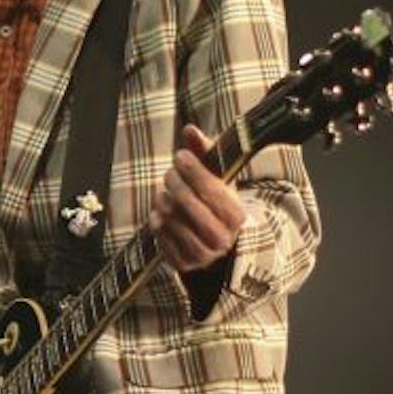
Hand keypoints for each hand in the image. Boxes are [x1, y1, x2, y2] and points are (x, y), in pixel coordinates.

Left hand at [150, 124, 245, 272]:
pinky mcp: (183, 264)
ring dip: (163, 201)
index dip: (193, 170)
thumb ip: (204, 151)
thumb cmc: (213, 199)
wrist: (212, 238)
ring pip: (172, 220)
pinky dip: (156, 221)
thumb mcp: (215, 175)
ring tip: (165, 194)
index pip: (211, 190)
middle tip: (170, 173)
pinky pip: (160, 237)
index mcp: (236, 216)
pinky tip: (160, 212)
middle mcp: (222, 239)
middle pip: (188, 204)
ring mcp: (202, 255)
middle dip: (175, 183)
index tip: (181, 156)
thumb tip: (189, 129)